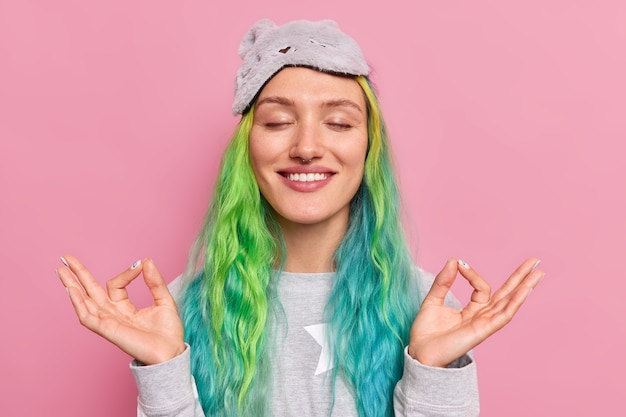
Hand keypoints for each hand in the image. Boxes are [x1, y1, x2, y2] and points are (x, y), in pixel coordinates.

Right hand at [57, 255, 185, 364]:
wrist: (171, 352)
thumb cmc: (168, 332)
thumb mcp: (163, 300)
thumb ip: (154, 281)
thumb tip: (146, 261)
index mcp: (125, 308)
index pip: (115, 285)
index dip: (127, 273)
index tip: (141, 265)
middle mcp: (113, 314)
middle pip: (90, 291)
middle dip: (78, 275)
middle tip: (65, 258)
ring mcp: (108, 322)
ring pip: (84, 302)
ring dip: (72, 285)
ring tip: (61, 270)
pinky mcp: (107, 330)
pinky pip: (88, 316)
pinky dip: (78, 303)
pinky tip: (71, 289)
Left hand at [408, 257, 543, 366]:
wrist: (420, 352)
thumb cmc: (426, 332)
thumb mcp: (433, 299)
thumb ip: (444, 280)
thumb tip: (454, 260)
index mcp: (472, 311)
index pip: (482, 287)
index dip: (472, 274)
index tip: (459, 264)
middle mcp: (482, 317)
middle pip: (506, 294)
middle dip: (520, 278)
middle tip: (535, 261)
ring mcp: (485, 324)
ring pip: (510, 303)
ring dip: (525, 287)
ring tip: (538, 272)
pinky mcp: (483, 330)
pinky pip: (504, 314)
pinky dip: (515, 302)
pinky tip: (525, 290)